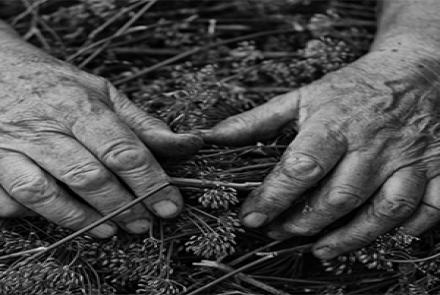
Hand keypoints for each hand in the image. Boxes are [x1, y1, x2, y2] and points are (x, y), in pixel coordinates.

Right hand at [0, 39, 201, 237]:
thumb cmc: (58, 84)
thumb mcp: (103, 92)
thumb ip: (143, 123)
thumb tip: (188, 144)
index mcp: (78, 106)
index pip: (121, 150)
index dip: (150, 182)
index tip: (170, 205)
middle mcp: (43, 127)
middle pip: (88, 177)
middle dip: (122, 206)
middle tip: (144, 222)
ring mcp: (9, 147)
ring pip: (44, 194)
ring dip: (82, 219)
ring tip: (111, 230)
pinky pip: (9, 201)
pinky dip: (36, 216)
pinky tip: (64, 218)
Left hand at [202, 48, 439, 258]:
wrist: (414, 70)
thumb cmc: (351, 88)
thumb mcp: (302, 96)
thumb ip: (257, 120)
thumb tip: (213, 137)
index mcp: (335, 124)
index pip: (301, 167)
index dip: (273, 196)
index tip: (251, 218)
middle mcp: (373, 144)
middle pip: (338, 196)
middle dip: (304, 222)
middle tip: (279, 232)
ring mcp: (410, 158)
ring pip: (383, 210)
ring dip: (350, 237)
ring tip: (319, 249)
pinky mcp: (439, 168)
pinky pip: (429, 209)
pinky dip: (408, 230)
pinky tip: (380, 236)